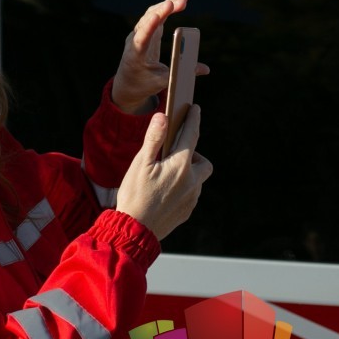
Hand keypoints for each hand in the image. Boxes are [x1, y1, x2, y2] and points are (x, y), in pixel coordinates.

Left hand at [111, 0, 209, 113]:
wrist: (127, 84)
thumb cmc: (143, 84)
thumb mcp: (162, 82)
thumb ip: (181, 74)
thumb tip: (205, 69)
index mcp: (136, 55)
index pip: (141, 38)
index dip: (149, 26)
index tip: (157, 16)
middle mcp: (134, 41)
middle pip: (147, 21)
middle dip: (164, 9)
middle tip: (182, 0)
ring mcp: (138, 35)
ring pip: (150, 15)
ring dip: (166, 5)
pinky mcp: (145, 32)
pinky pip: (153, 17)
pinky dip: (165, 9)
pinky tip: (177, 2)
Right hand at [115, 106, 212, 239]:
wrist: (135, 229)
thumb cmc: (135, 194)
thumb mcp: (140, 164)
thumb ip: (153, 139)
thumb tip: (163, 117)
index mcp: (180, 165)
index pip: (191, 135)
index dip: (193, 120)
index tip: (195, 108)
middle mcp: (192, 181)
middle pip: (203, 161)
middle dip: (194, 154)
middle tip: (175, 154)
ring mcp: (192, 198)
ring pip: (198, 179)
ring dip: (188, 172)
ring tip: (166, 175)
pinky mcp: (187, 211)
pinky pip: (191, 194)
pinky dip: (183, 188)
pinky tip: (165, 192)